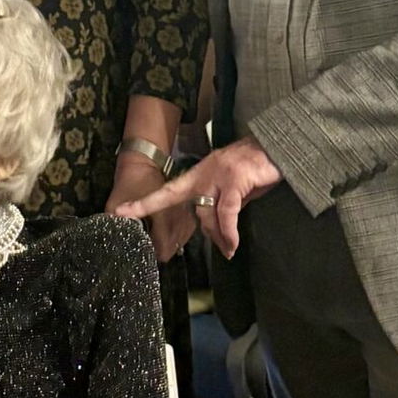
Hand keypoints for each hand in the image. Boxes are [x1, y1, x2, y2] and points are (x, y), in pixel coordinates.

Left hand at [112, 139, 281, 259]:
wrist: (278, 147)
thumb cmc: (258, 168)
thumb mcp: (236, 188)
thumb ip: (223, 203)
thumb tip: (220, 228)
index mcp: (199, 175)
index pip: (166, 191)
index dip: (143, 204)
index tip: (119, 213)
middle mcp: (203, 173)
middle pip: (192, 210)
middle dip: (205, 233)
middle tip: (221, 250)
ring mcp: (217, 175)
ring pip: (207, 214)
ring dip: (220, 236)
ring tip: (229, 249)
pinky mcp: (234, 179)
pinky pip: (226, 212)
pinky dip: (229, 232)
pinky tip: (232, 245)